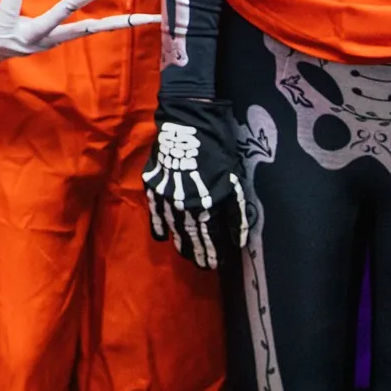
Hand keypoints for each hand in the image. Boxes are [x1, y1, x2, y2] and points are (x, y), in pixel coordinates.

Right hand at [0, 0, 159, 66]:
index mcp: (5, 14)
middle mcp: (30, 33)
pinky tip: (132, 22)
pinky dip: (107, 27)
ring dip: (116, 25)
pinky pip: (84, 34)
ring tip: (144, 18)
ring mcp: (45, 43)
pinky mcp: (54, 44)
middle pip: (65, 12)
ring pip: (86, 32)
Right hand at [143, 97, 248, 269]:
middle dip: (198, 253)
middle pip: (191, 237)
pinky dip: (158, 226)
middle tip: (203, 266)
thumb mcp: (234, 181)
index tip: (219, 266)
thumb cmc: (217, 150)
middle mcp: (183, 206)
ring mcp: (165, 197)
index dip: (215, 253)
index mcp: (206, 205)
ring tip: (187, 255)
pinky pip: (154, 213)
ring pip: (173, 228)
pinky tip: (162, 237)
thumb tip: (238, 240)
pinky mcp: (153, 186)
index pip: (211, 238)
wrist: (187, 123)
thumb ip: (236, 213)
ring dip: (181, 244)